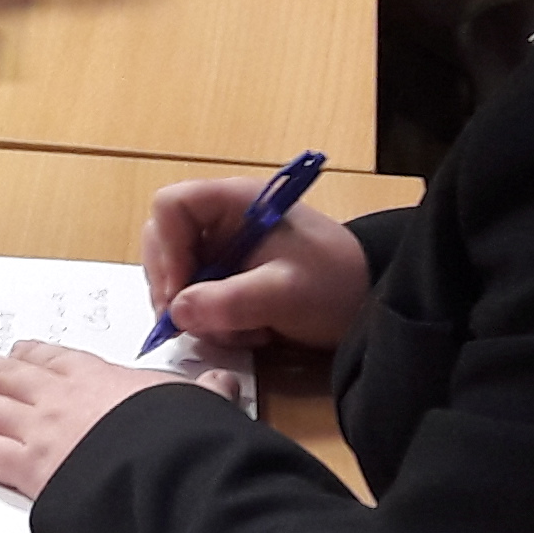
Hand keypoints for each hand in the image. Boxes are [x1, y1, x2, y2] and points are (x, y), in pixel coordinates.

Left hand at [0, 341, 218, 501]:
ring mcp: (37, 429)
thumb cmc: (183, 434)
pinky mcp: (25, 468)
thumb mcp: (198, 405)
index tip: (15, 351)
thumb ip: (203, 393)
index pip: (56, 359)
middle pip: (4, 375)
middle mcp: (59, 396)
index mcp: (99, 377)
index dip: (30, 356)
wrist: (166, 465)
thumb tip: (224, 383)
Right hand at [142, 174, 368, 351]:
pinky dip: (210, 319)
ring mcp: (222, 248)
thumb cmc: (334, 285)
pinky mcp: (227, 275)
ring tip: (235, 329)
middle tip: (190, 322)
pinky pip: (194, 295)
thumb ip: (231, 301)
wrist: (370, 304)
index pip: (171, 207)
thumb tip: (177, 312)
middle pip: (163, 241)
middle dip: (172, 285)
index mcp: (235, 202)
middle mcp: (221, 219)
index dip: (166, 248)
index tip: (179, 291)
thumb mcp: (285, 293)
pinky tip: (245, 330)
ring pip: (174, 274)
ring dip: (193, 308)